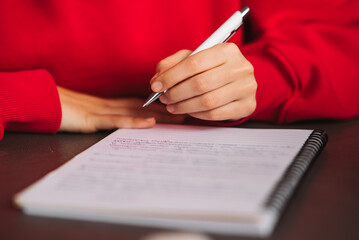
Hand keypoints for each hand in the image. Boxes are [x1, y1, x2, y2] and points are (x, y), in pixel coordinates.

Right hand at [57, 87, 184, 132]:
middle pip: (145, 108)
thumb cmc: (68, 110)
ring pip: (137, 112)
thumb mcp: (93, 115)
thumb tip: (128, 121)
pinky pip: (117, 120)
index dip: (162, 108)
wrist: (46, 103)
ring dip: (159, 116)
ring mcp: (104, 111)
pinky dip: (134, 121)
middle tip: (188, 113)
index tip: (180, 111)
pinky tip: (149, 123)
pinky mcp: (93, 119)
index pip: (142, 106)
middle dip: (168, 111)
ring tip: (179, 118)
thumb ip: (110, 117)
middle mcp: (113, 106)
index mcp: (113, 106)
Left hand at [150, 43, 256, 120]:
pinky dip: (197, 114)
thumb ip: (173, 64)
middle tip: (164, 98)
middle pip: (200, 84)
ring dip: (184, 106)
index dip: (171, 76)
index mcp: (227, 50)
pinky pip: (215, 114)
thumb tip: (157, 79)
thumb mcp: (195, 59)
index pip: (194, 63)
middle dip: (176, 93)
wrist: (239, 82)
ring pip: (207, 101)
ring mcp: (247, 88)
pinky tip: (189, 111)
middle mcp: (241, 67)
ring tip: (172, 106)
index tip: (156, 85)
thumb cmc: (213, 69)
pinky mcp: (248, 105)